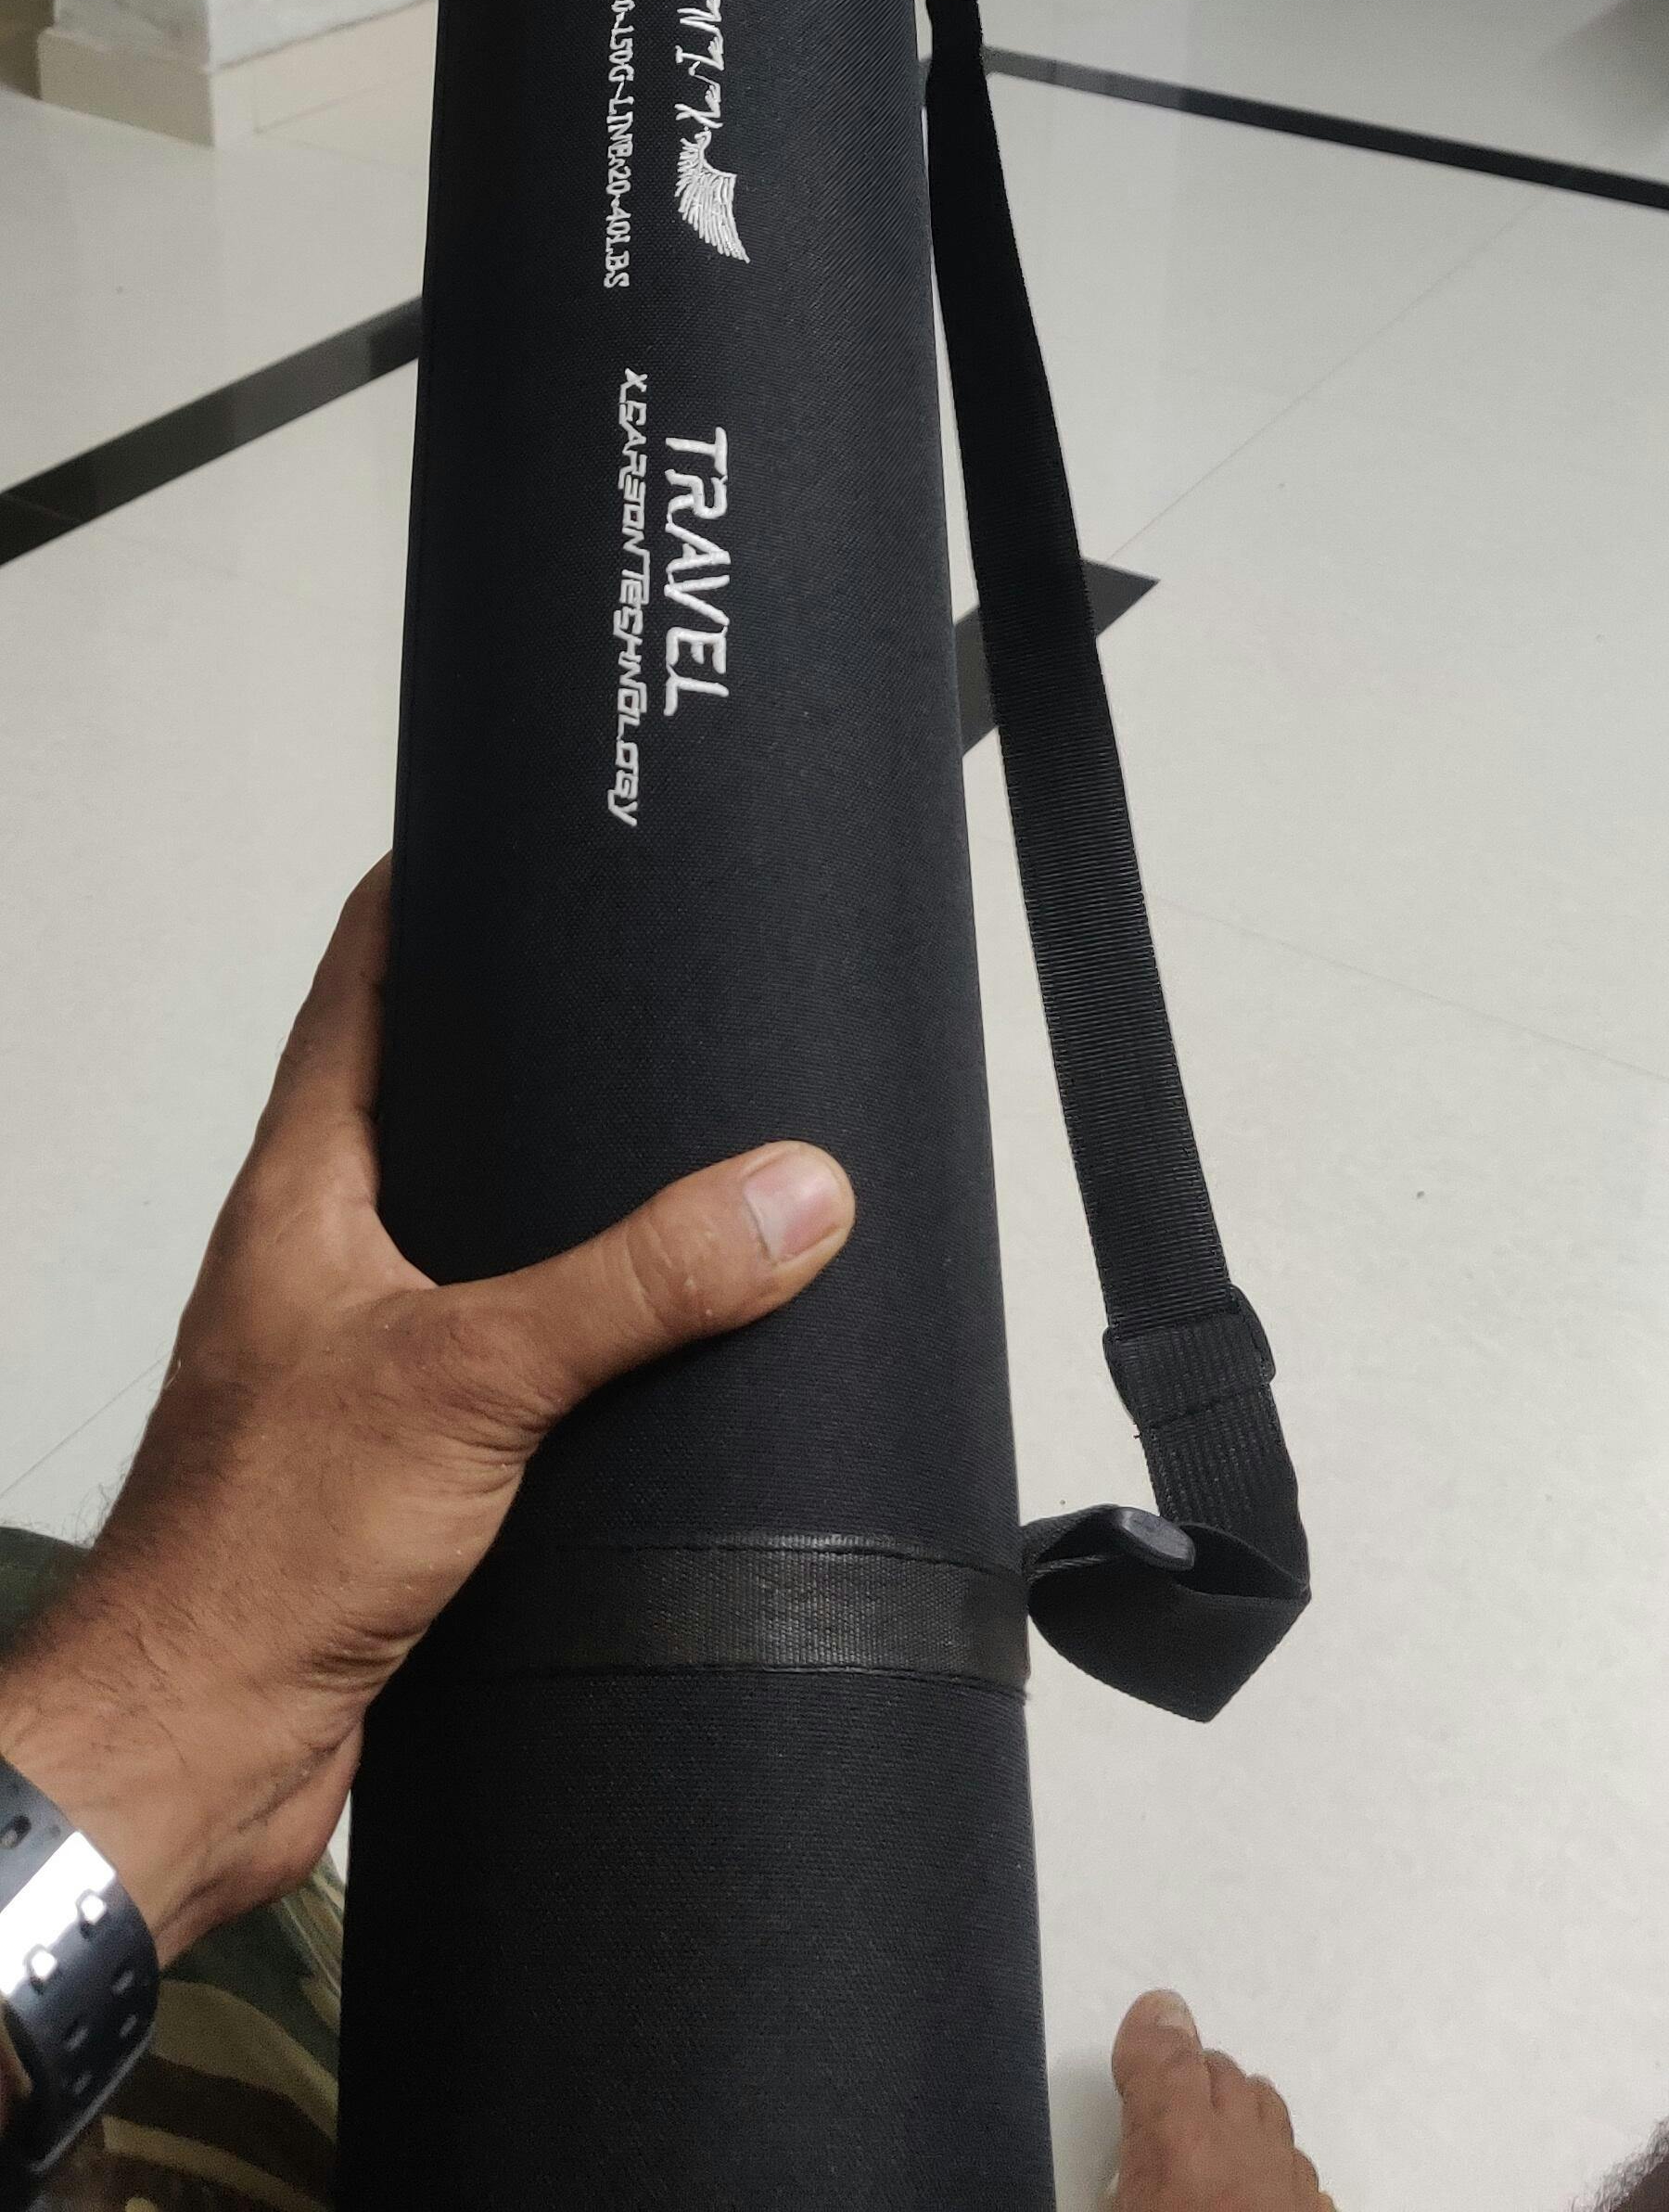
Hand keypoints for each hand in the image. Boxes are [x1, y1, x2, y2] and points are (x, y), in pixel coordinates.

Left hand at [0, 863, 853, 1968]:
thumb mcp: (472, 1377)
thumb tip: (787, 1193)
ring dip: (567, 1213)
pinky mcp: (401, 1467)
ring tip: (679, 1161)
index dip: (424, 901)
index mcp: (305, 1191)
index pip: (358, 991)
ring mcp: (356, 1363)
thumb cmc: (250, 1553)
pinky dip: (582, 1346)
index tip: (501, 832)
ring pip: (476, 1245)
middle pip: (429, 1109)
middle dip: (532, 1054)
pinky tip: (655, 1361)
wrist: (193, 1749)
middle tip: (637, 992)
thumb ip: (637, 1286)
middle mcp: (323, 1261)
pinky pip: (508, 1365)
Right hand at [1109, 1994, 1333, 2209]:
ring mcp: (1286, 2177)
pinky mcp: (1317, 2209)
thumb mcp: (1125, 2209)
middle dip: (1192, 2076)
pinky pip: (1296, 2162)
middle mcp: (1239, 2147)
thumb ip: (1125, 2157)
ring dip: (1239, 2110)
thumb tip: (1120, 2150)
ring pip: (1267, 2105)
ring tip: (1213, 2135)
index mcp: (1176, 2141)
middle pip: (1221, 2071)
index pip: (1163, 2054)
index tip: (1146, 2024)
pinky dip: (1273, 2161)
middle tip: (1167, 2101)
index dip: (1151, 2035)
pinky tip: (1256, 2182)